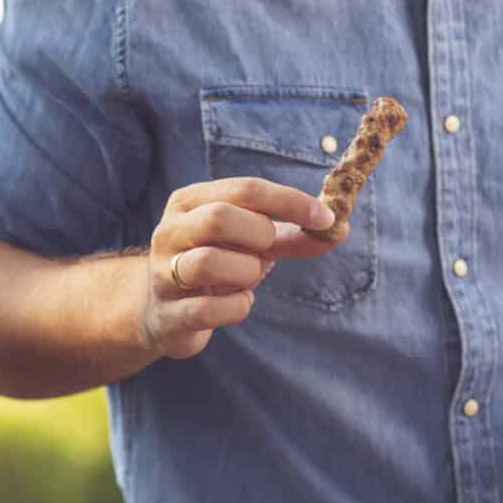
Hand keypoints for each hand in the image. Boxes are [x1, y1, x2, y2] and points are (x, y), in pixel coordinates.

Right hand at [140, 178, 336, 360]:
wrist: (163, 314)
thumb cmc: (216, 267)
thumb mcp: (251, 244)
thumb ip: (293, 236)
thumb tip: (339, 229)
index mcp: (191, 201)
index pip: (245, 189)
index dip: (291, 202)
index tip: (327, 218)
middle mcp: (171, 231)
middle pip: (220, 218)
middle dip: (259, 237)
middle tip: (267, 251)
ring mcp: (163, 273)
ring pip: (210, 262)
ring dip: (247, 273)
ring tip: (247, 278)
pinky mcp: (168, 314)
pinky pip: (209, 309)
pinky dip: (237, 308)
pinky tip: (237, 303)